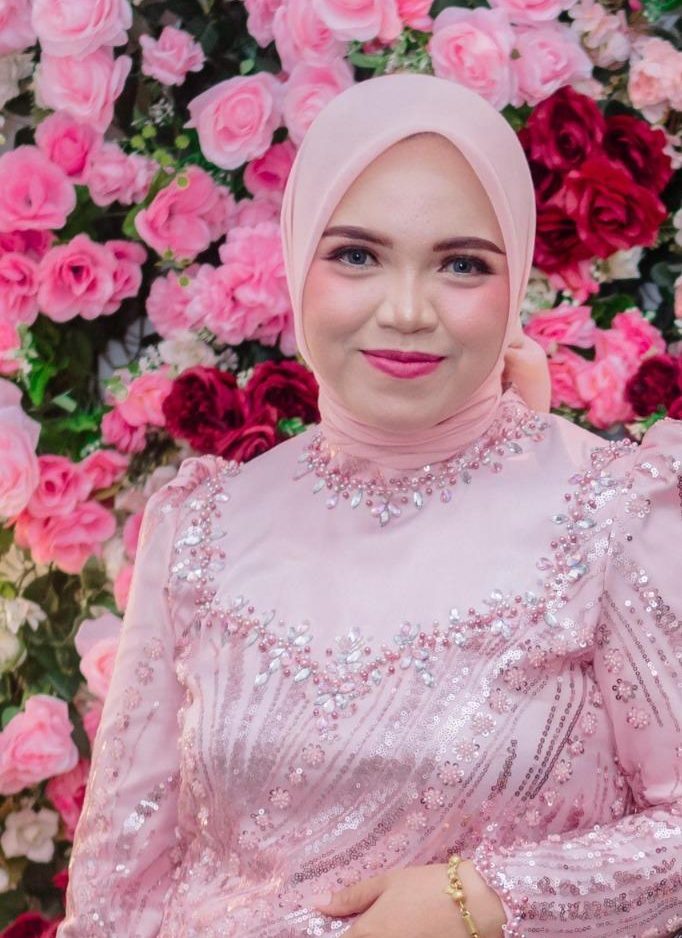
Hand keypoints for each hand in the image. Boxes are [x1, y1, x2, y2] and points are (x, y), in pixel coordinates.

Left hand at [308, 860, 506, 937]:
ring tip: (400, 923)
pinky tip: (411, 930)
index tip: (345, 926)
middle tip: (385, 922)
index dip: (341, 934)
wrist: (474, 904)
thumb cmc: (427, 887)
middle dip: (362, 934)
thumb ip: (351, 896)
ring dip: (383, 935)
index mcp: (368, 932)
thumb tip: (316, 903)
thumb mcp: (388, 882)